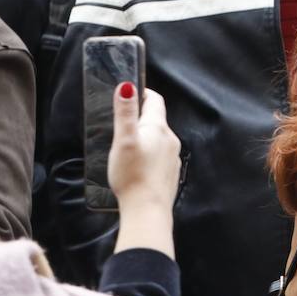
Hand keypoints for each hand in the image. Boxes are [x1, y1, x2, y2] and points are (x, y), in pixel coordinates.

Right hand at [108, 84, 179, 210]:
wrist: (147, 209)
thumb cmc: (133, 174)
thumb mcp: (124, 140)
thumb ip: (125, 113)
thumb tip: (127, 87)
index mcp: (159, 128)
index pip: (155, 101)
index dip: (144, 93)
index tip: (133, 92)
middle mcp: (171, 140)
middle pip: (157, 120)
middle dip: (142, 116)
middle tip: (124, 118)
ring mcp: (172, 157)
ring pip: (159, 138)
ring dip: (146, 136)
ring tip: (128, 141)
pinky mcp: (170, 172)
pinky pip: (160, 155)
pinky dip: (150, 153)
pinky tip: (138, 162)